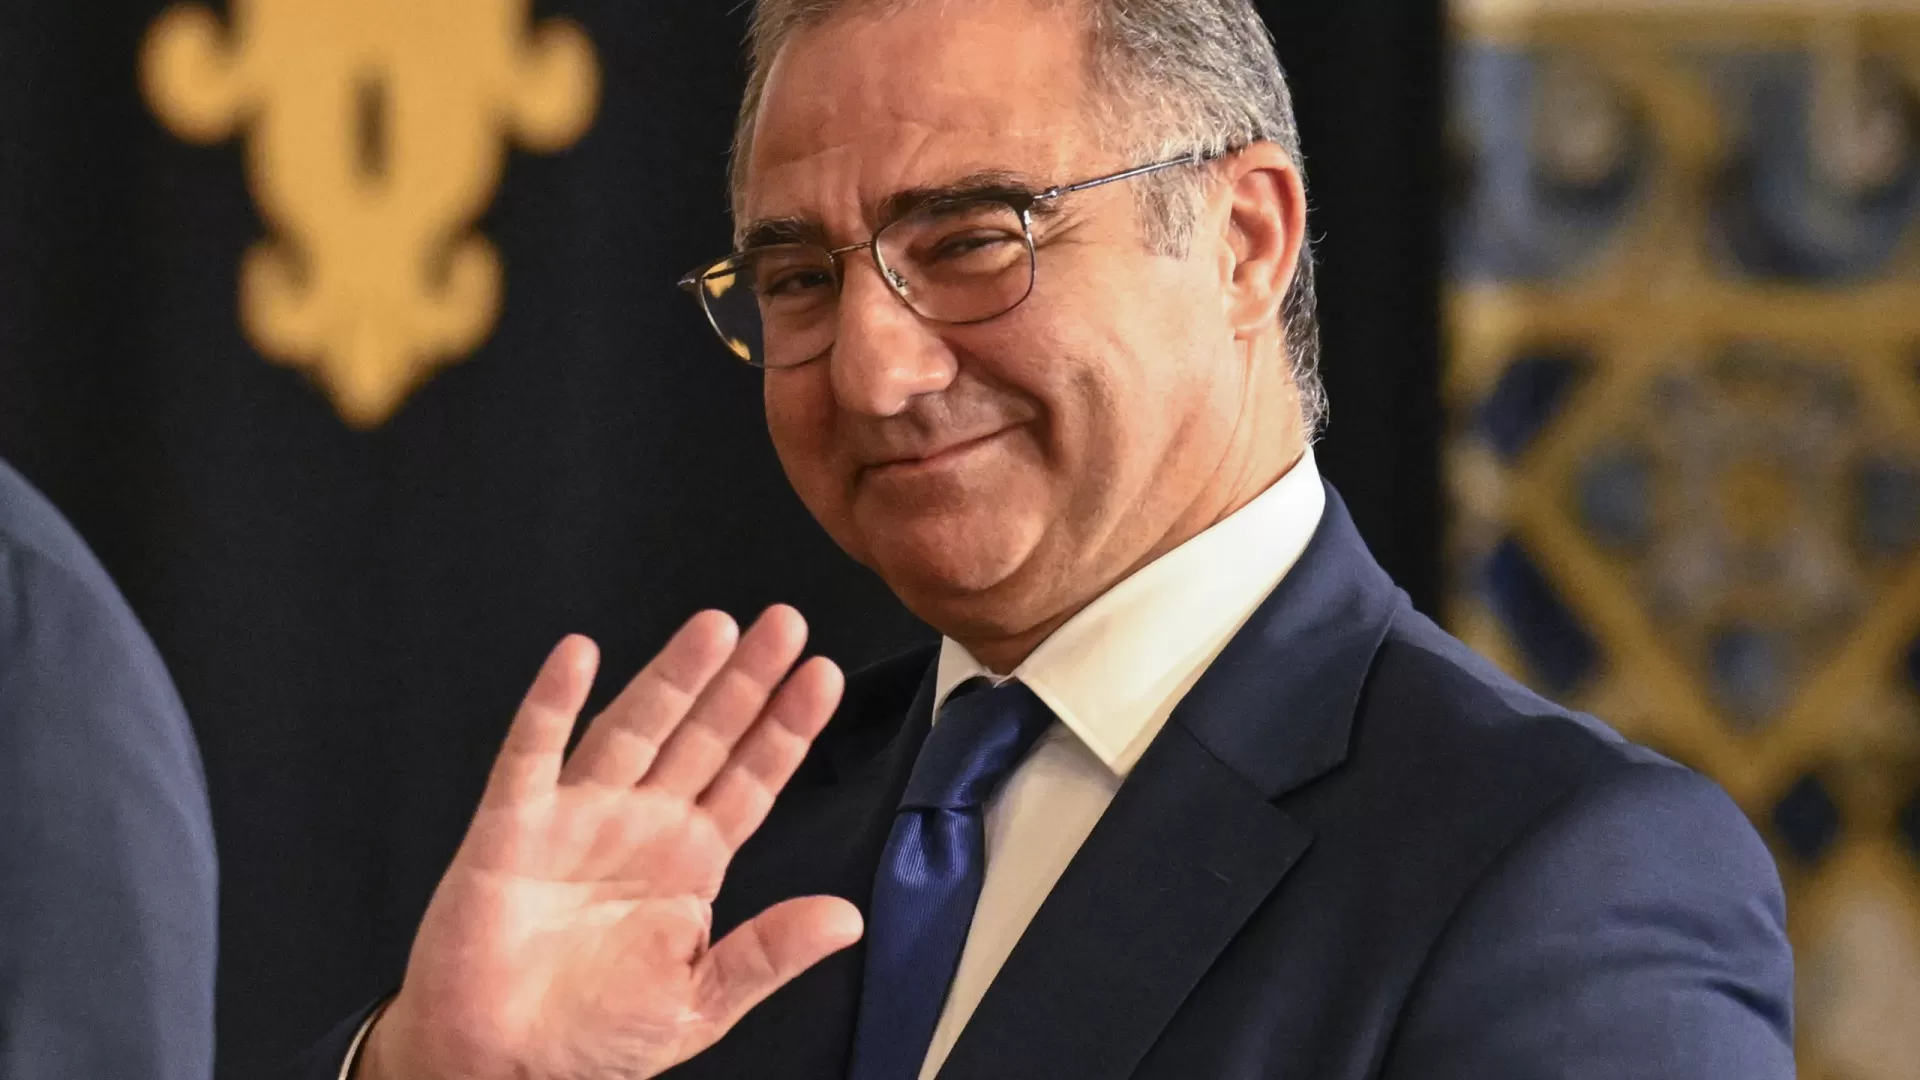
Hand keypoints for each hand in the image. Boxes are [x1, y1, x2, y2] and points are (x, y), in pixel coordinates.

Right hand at [358, 607, 860, 1079]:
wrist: (499, 1069)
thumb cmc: (593, 1038)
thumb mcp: (700, 1004)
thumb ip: (770, 953)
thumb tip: (848, 918)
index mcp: (691, 862)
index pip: (750, 779)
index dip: (785, 729)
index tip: (824, 676)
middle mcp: (640, 826)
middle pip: (703, 737)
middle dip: (744, 681)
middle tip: (785, 624)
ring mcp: (578, 819)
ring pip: (634, 729)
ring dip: (672, 678)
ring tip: (714, 628)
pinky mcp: (512, 828)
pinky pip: (532, 755)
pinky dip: (551, 704)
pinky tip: (577, 656)